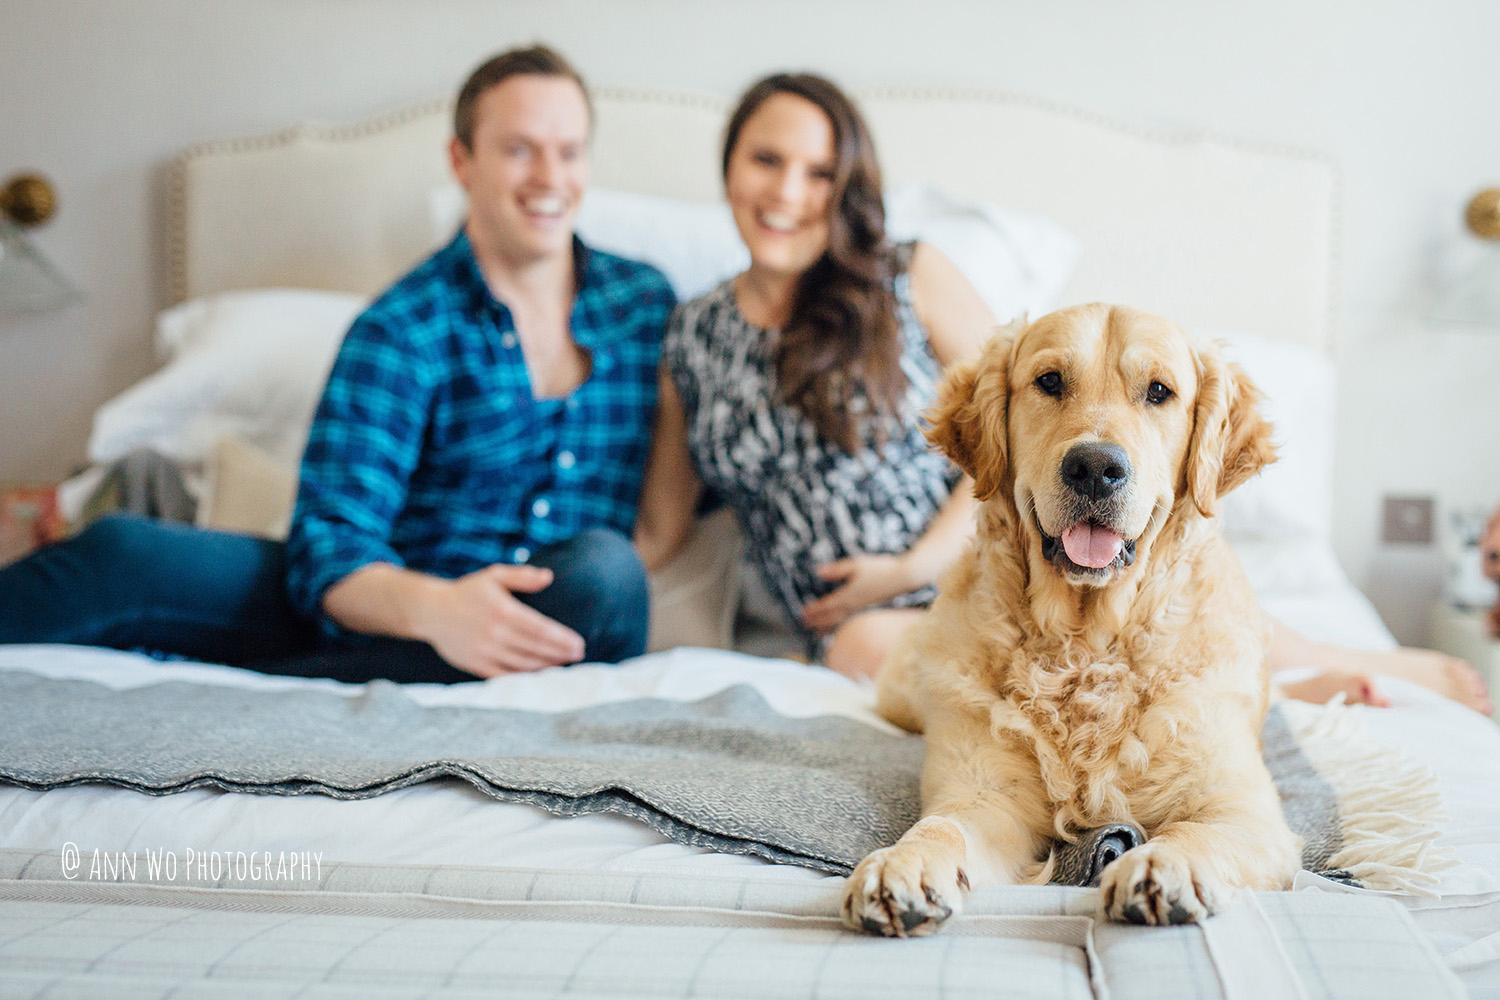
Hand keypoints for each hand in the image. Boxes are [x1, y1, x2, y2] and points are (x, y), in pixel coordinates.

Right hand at [419, 564, 585, 676]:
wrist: (431, 611)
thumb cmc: (468, 592)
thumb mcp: (494, 576)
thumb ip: (522, 577)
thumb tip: (548, 577)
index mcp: (502, 610)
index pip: (540, 629)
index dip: (562, 639)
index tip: (579, 644)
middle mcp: (494, 633)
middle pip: (535, 648)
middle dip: (560, 654)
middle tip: (579, 656)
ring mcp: (484, 651)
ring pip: (522, 664)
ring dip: (546, 667)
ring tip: (564, 666)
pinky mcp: (475, 664)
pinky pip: (504, 675)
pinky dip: (524, 677)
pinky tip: (539, 676)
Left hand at [800, 554, 916, 634]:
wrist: (904, 578)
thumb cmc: (880, 569)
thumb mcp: (856, 564)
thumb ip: (837, 570)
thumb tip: (818, 572)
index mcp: (848, 595)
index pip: (826, 606)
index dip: (813, 611)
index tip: (802, 614)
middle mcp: (853, 605)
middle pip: (831, 617)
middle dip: (817, 622)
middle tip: (805, 626)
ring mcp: (862, 609)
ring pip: (841, 621)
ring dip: (827, 627)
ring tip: (818, 633)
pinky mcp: (869, 608)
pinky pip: (850, 620)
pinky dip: (841, 625)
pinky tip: (840, 626)